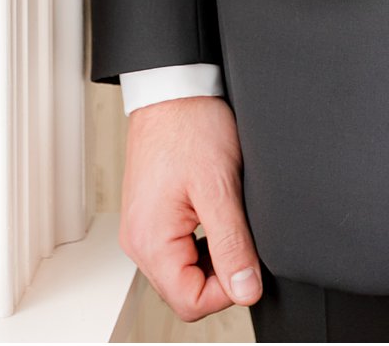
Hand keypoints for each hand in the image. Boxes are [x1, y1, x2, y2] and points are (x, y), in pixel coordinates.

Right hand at [119, 94, 262, 321]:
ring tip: (228, 217)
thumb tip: (246, 289)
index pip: (190, 302)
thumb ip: (232, 245)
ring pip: (183, 270)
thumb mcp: (220, 187)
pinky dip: (202, 240)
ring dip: (212, 255)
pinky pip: (178, 248)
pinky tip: (215, 213)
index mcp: (150, 242)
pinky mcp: (151, 215)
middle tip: (241, 234)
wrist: (174, 87)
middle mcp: (139, 241)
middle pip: (185, 290)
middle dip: (220, 272)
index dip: (228, 289)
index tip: (248, 261)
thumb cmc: (190, 125)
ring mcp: (143, 228)